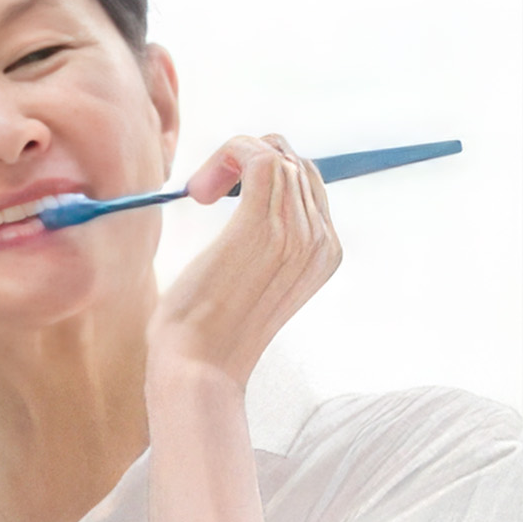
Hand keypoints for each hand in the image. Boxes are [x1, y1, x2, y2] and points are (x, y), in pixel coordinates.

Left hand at [148, 134, 340, 389]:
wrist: (199, 367)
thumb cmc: (209, 330)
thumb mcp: (248, 279)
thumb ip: (259, 242)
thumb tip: (234, 192)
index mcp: (323, 253)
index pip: (306, 183)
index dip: (260, 173)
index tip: (217, 195)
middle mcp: (320, 240)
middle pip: (296, 162)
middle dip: (247, 160)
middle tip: (204, 192)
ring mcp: (296, 233)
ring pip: (276, 154)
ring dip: (229, 159)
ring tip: (199, 193)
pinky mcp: (260, 228)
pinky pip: (257, 156)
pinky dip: (226, 155)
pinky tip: (199, 189)